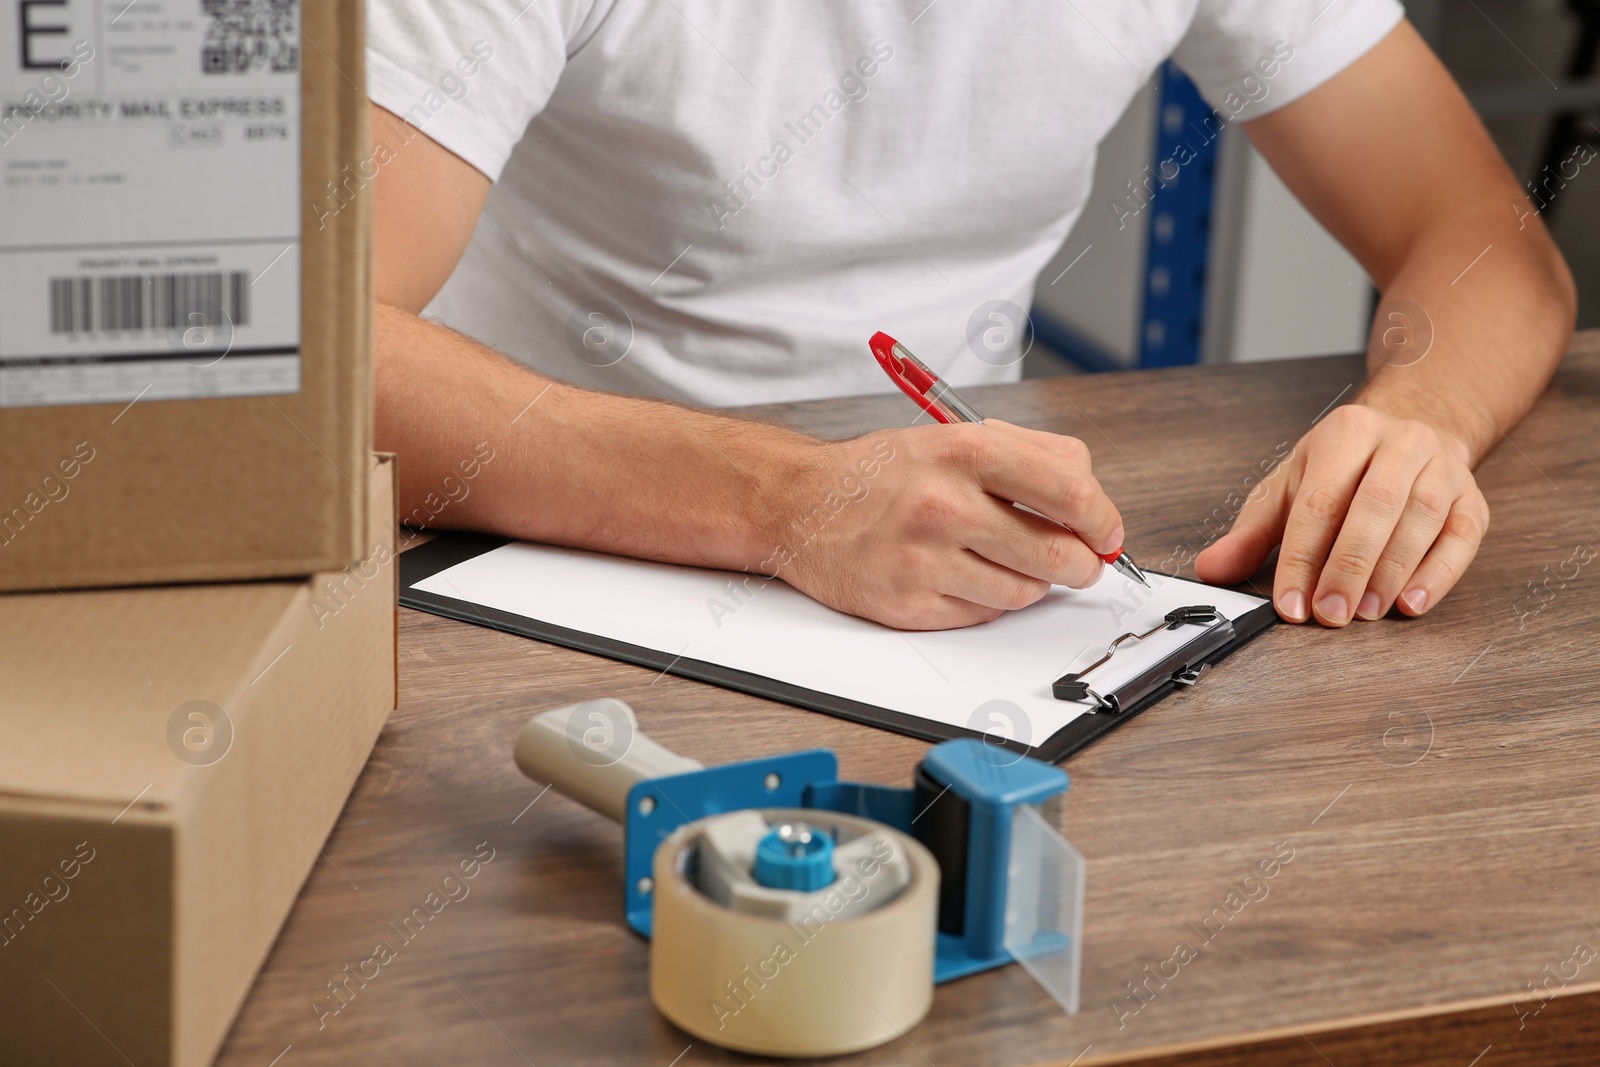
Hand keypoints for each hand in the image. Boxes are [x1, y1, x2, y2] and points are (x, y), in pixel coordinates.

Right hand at [767, 421, 1123, 629]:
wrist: (800, 505)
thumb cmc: (882, 473)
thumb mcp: (953, 436)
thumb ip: (1030, 455)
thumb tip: (1091, 499)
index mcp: (964, 452)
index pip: (1070, 491)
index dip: (1103, 518)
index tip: (1107, 531)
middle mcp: (945, 504)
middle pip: (1058, 553)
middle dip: (1083, 563)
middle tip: (1080, 561)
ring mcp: (926, 559)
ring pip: (1025, 591)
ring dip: (1030, 581)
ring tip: (1003, 558)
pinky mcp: (909, 604)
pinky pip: (984, 614)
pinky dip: (988, 599)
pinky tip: (965, 574)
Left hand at [1195, 405, 1487, 625]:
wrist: (1413, 429)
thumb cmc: (1345, 466)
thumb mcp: (1291, 486)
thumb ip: (1251, 532)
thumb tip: (1212, 568)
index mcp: (1346, 434)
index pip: (1320, 501)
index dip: (1303, 557)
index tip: (1291, 603)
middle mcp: (1400, 444)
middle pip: (1374, 506)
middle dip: (1349, 567)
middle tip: (1331, 614)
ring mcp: (1443, 468)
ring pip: (1421, 519)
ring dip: (1391, 573)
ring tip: (1366, 612)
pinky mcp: (1473, 499)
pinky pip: (1462, 537)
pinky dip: (1438, 574)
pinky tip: (1411, 603)